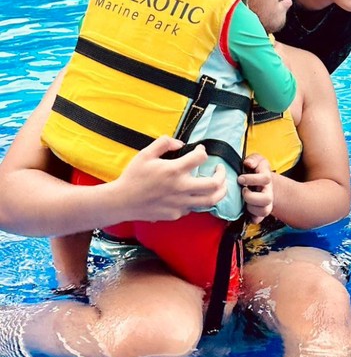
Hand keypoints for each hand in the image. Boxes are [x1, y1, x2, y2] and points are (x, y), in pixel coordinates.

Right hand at [112, 136, 226, 221]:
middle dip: (222, 175)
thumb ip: (164, 143)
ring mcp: (180, 203)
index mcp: (174, 171)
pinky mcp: (176, 214)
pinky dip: (198, 200)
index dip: (203, 151)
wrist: (122, 201)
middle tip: (220, 169)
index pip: (201, 158)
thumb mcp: (146, 153)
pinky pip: (193, 208)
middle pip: (214, 185)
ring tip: (220, 185)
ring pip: (210, 201)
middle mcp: (181, 188)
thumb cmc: (133, 176)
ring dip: (219, 191)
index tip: (200, 151)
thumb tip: (181, 143)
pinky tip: (195, 194)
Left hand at [239, 153, 272, 223]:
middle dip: (251, 196)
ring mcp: (266, 204)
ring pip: (264, 211)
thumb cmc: (256, 170)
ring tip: (243, 200)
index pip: (265, 179)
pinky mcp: (260, 213)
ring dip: (250, 206)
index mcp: (267, 178)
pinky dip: (250, 217)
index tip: (240, 178)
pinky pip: (257, 220)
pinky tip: (245, 210)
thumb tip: (248, 163)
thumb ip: (253, 159)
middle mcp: (269, 192)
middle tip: (242, 191)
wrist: (262, 182)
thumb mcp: (256, 160)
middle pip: (267, 199)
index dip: (252, 179)